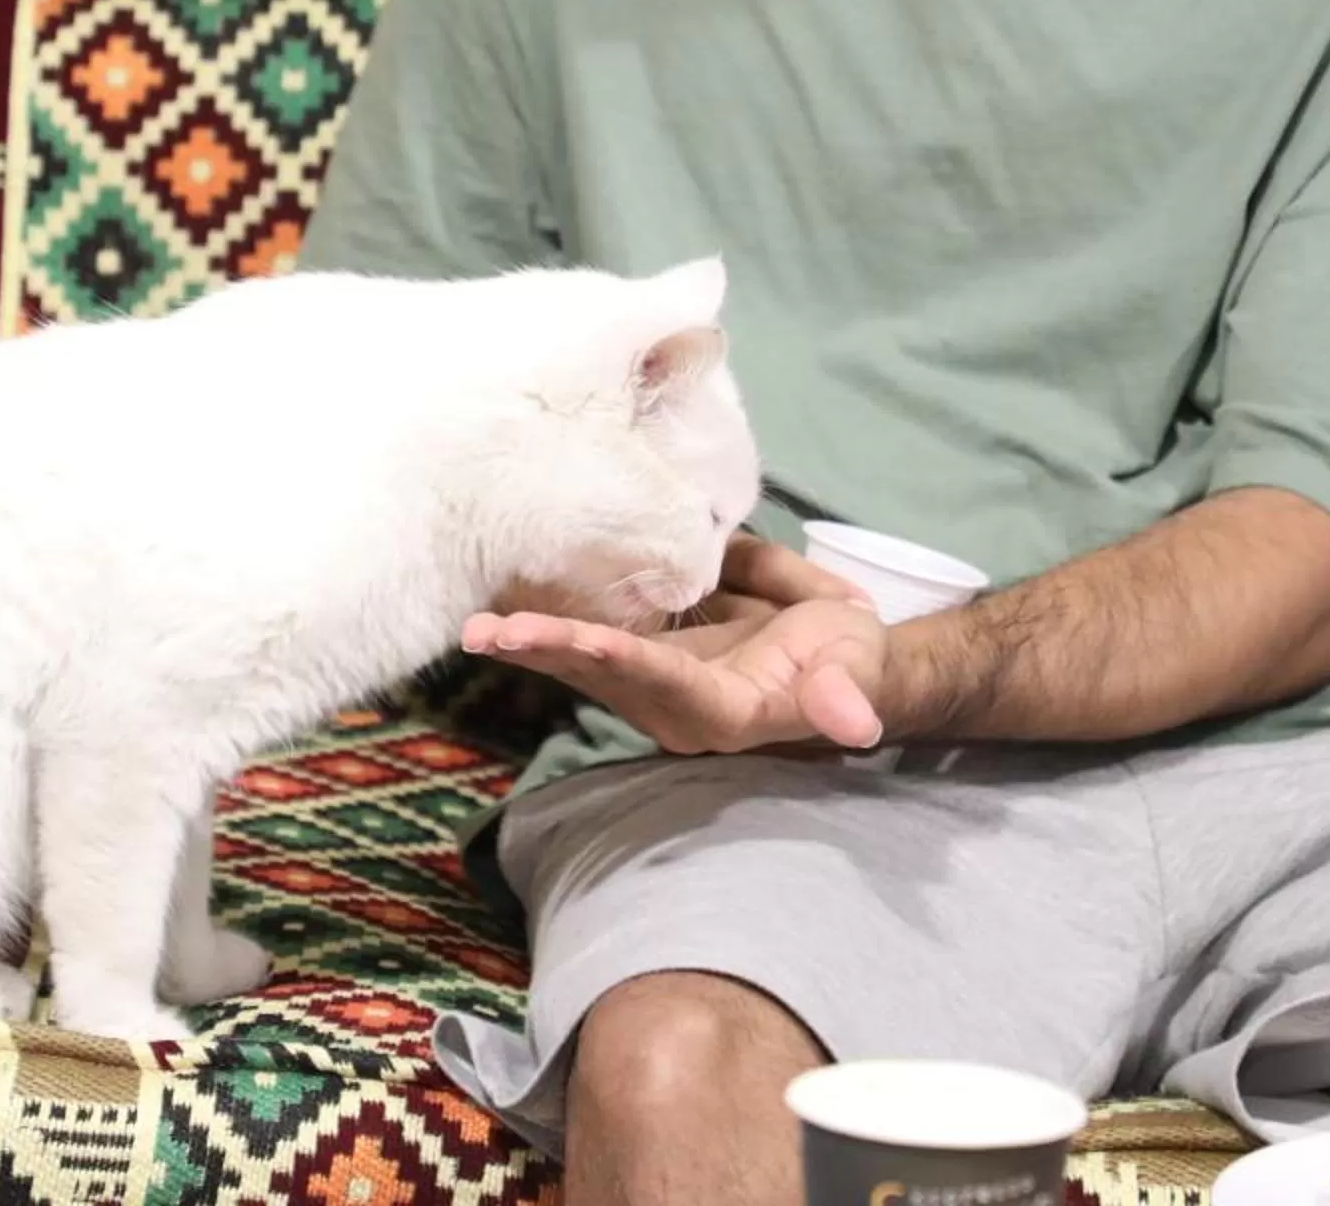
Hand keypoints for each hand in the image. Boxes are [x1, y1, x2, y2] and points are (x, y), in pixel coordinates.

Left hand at [463, 537, 892, 753]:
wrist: (844, 661)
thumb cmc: (850, 664)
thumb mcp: (857, 673)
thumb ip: (845, 696)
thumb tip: (853, 723)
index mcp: (724, 710)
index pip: (665, 682)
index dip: (624, 659)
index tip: (580, 638)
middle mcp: (676, 705)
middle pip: (604, 677)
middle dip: (548, 653)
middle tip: (486, 632)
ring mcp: (655, 685)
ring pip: (583, 664)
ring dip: (530, 645)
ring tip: (473, 625)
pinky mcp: (645, 660)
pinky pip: (587, 644)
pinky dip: (544, 627)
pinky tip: (499, 606)